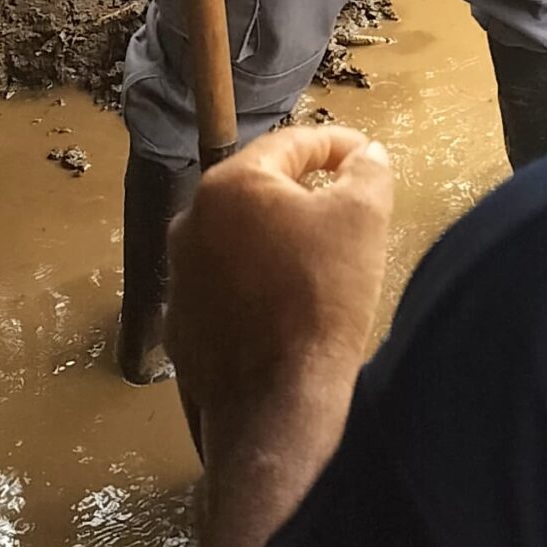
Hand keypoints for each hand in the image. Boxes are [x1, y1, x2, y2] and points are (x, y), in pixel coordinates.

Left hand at [167, 125, 393, 450]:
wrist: (277, 403)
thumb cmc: (322, 297)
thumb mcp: (363, 217)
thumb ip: (367, 169)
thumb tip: (365, 154)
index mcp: (229, 186)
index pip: (290, 144)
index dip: (336, 144)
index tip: (366, 155)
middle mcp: (190, 222)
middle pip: (260, 190)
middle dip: (306, 193)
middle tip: (347, 209)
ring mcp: (179, 276)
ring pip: (240, 238)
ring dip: (280, 239)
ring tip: (322, 261)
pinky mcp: (181, 323)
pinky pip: (226, 285)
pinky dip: (257, 283)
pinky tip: (289, 306)